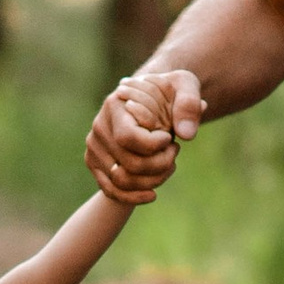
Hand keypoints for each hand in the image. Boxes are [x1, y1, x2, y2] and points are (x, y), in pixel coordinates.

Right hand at [85, 67, 203, 205]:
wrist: (151, 102)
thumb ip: (188, 104)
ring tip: (168, 166)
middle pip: (128, 163)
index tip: (169, 138)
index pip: (128, 137)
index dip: (154, 146)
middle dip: (160, 165)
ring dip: (152, 181)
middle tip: (174, 152)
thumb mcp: (184, 86)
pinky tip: (152, 195)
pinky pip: (111, 190)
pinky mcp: (95, 163)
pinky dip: (133, 197)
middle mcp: (100, 126)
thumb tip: (186, 134)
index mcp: (115, 105)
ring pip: (121, 180)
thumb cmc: (169, 94)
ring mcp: (95, 147)